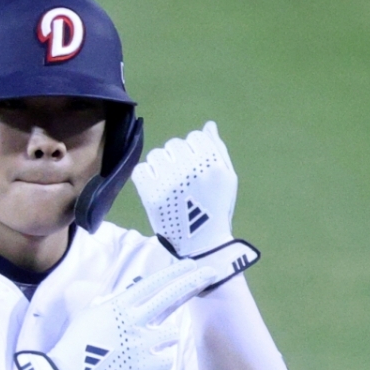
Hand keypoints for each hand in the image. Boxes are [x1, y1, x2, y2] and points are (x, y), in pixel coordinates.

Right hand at [15, 244, 256, 369]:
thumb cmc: (75, 344)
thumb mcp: (89, 312)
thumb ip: (111, 302)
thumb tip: (123, 296)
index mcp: (120, 304)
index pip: (154, 284)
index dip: (175, 273)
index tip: (192, 264)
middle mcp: (134, 319)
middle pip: (170, 297)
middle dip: (193, 282)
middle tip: (211, 272)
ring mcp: (142, 342)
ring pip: (170, 333)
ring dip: (163, 337)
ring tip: (138, 347)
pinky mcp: (146, 365)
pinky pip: (164, 358)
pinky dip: (156, 361)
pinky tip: (138, 366)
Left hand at [131, 121, 238, 258]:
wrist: (202, 244)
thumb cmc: (218, 209)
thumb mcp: (228, 178)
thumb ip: (218, 149)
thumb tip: (208, 125)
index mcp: (211, 163)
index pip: (195, 137)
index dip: (195, 151)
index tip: (197, 169)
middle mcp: (190, 169)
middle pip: (174, 144)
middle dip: (178, 158)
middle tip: (182, 180)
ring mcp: (169, 182)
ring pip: (156, 155)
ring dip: (161, 166)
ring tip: (170, 185)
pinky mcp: (151, 195)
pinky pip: (141, 170)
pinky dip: (147, 177)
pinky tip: (157, 189)